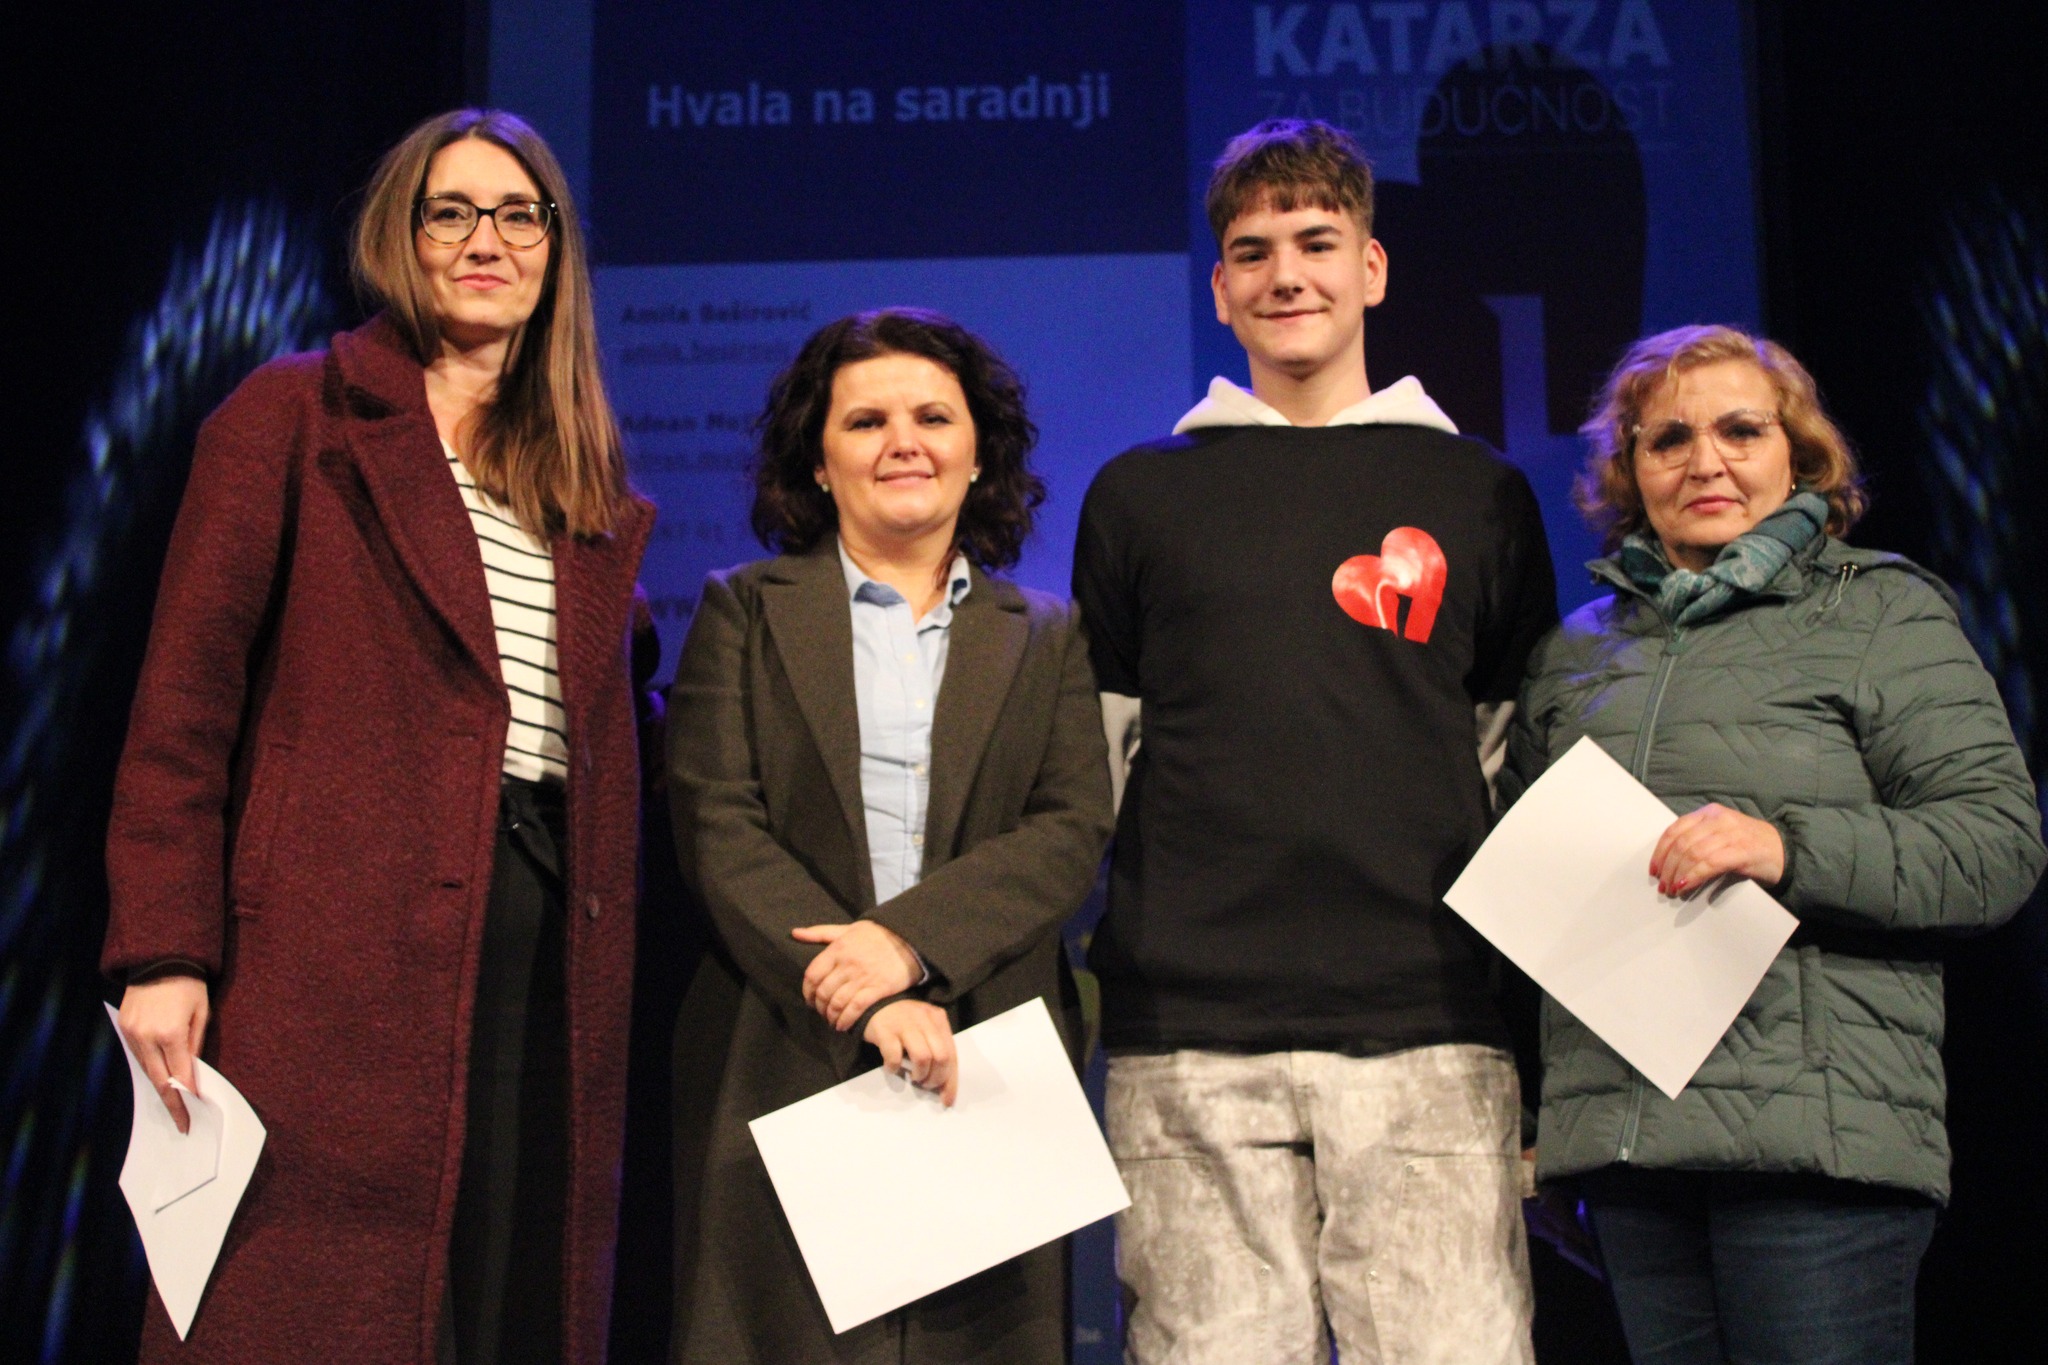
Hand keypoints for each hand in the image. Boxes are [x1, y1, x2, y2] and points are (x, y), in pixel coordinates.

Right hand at [117, 975, 210, 1133]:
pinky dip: (150, 1067)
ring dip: (160, 1086)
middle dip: (171, 1102)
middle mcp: (147, 1036)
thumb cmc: (189, 984)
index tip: (192, 1114)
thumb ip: (196, 1044)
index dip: (186, 1095)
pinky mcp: (124, 1028)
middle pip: (159, 1079)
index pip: (179, 1074)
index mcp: (170, 1033)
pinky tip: (161, 1078)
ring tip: (174, 1104)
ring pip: (146, 1069)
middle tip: (181, 1122)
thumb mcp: (202, 1013)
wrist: (160, 959)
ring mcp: (132, 1033)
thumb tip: (193, 1073)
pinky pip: (138, 1055)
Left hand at [791, 920, 921, 1030]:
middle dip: (819, 1007)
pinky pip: (856, 1009)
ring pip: (837, 1003)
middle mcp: (847, 964)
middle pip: (823, 992)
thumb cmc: (877, 933)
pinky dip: (846, 1020)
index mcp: (837, 949)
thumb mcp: (847, 928)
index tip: (809, 999)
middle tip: (821, 1013)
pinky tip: (844, 1026)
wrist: (910, 939)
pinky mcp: (878, 989)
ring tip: (832, 1021)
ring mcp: (862, 977)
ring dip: (831, 1016)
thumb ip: (820, 933)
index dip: (807, 991)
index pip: (812, 975)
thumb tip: (795, 933)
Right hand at [864, 1000, 957, 1105]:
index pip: (952, 1053)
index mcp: (938, 1019)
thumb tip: (943, 1086)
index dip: (950, 1080)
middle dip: (936, 1078)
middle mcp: (925, 1019)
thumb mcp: (923, 1030)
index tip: (946, 1100)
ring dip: (920, 1074)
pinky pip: (895, 1055)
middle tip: (925, 1083)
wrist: (873, 1002)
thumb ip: (935, 1050)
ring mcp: (905, 1023)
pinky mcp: (885, 1029)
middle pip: (942, 1056)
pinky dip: (894, 1067)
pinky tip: (892, 1068)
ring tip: (913, 1077)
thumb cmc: (902, 1022)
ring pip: (923, 1057)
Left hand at [1650, 803, 1784, 895]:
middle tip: (1663, 886)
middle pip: (1681, 843)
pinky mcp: (1742, 850)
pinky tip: (1686, 886)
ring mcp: (1732, 833)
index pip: (1675, 829)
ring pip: (1693, 853)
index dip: (1660, 851)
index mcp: (1709, 813)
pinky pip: (1710, 863)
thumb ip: (1698, 841)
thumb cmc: (1749, 846)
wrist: (1786, 852)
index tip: (1654, 870)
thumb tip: (1669, 864)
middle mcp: (1719, 819)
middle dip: (1668, 867)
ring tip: (1673, 889)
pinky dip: (1694, 876)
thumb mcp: (1720, 836)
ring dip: (1678, 874)